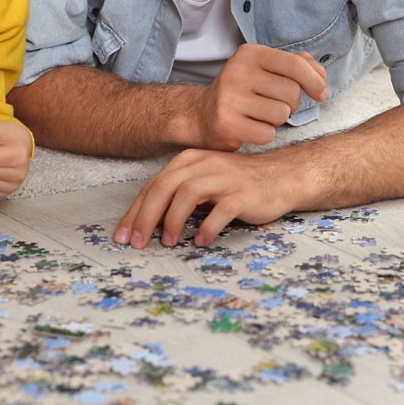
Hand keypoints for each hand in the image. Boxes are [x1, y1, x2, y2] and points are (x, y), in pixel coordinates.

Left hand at [113, 149, 300, 248]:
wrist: (281, 177)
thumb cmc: (237, 184)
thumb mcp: (204, 181)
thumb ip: (178, 193)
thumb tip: (146, 221)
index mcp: (190, 161)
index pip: (154, 185)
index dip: (135, 212)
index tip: (123, 236)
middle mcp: (205, 165)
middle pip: (165, 187)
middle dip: (146, 217)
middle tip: (138, 243)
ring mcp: (225, 178)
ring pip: (188, 194)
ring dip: (173, 220)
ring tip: (168, 242)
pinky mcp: (243, 194)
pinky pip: (221, 211)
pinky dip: (207, 228)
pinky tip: (200, 241)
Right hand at [193, 44, 328, 150]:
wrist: (203, 114)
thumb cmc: (243, 90)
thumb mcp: (265, 68)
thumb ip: (296, 64)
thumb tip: (321, 75)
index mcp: (250, 53)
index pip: (296, 65)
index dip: (315, 81)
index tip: (321, 93)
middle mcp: (237, 72)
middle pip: (292, 92)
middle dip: (291, 103)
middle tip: (274, 104)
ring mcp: (230, 98)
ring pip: (282, 114)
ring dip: (277, 120)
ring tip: (260, 115)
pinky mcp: (227, 124)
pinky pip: (268, 134)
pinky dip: (265, 134)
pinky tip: (250, 127)